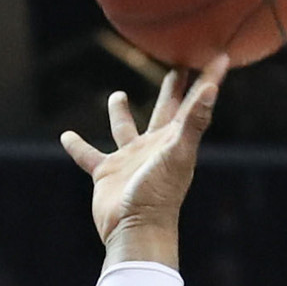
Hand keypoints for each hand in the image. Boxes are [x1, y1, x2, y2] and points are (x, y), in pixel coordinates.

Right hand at [61, 55, 225, 259]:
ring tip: (116, 95)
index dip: (207, 80)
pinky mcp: (106, 173)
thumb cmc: (160, 194)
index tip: (219, 56)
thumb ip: (194, 121)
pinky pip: (89, 156)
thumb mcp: (178, 152)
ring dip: (119, 113)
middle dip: (171, 88)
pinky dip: (78, 146)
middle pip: (164, 109)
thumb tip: (212, 89)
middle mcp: (153, 146)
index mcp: (174, 139)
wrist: (135, 229)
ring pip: (124, 129)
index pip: (193, 103)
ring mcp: (130, 159)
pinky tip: (67, 136)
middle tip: (178, 65)